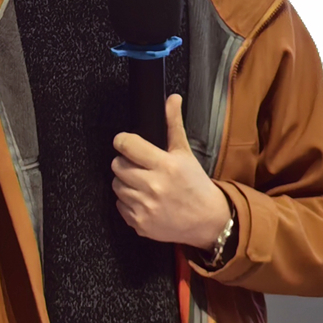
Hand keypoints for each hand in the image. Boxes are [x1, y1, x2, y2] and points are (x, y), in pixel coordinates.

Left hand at [111, 94, 232, 248]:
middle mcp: (153, 186)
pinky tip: (143, 200)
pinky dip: (128, 202)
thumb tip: (172, 99)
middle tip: (139, 166)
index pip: (127, 145)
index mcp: (165, 165)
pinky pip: (120, 206)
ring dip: (125, 183)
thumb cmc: (195, 184)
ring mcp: (145, 207)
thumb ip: (174, 124)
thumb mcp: (185, 152)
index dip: (123, 141)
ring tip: (142, 183)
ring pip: (116, 186)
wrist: (206, 220)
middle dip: (125, 163)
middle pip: (117, 166)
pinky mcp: (140, 224)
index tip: (126, 142)